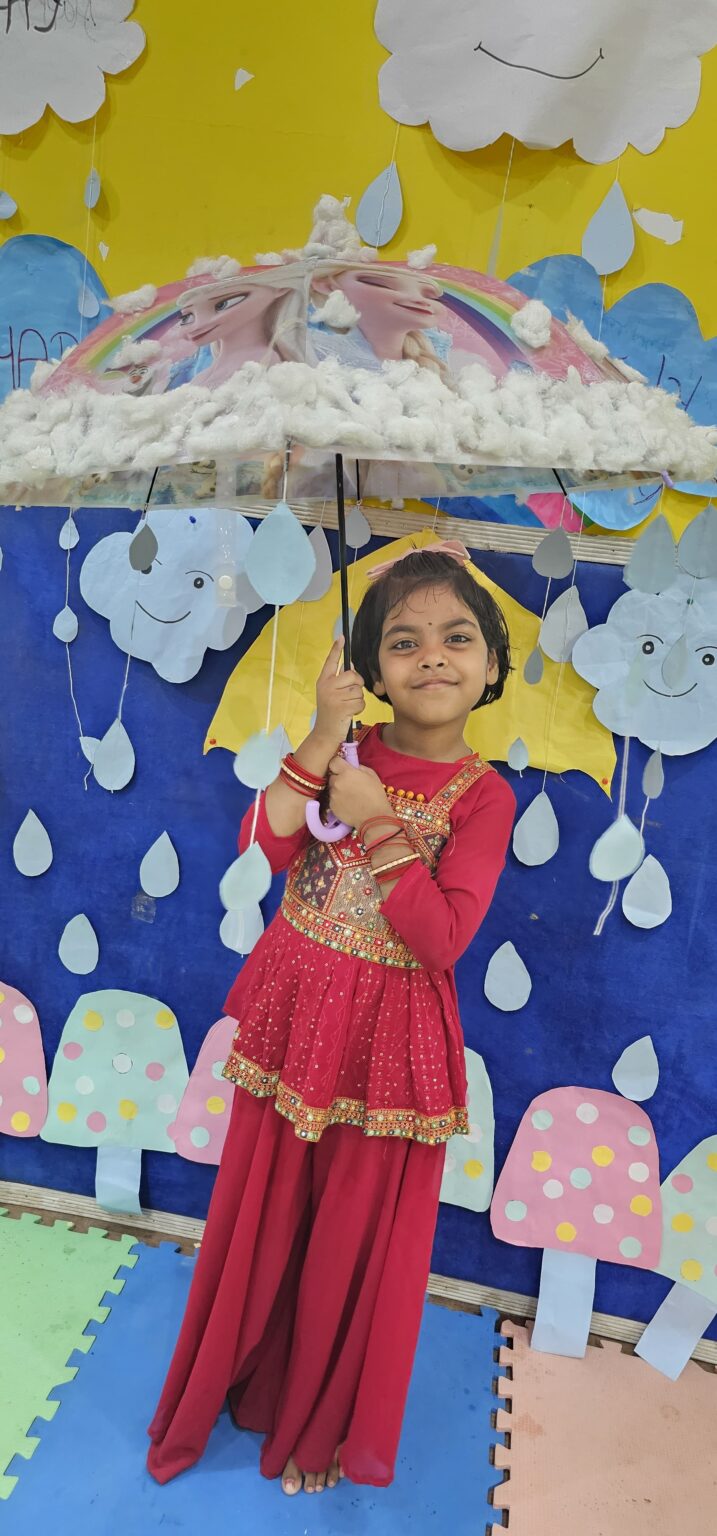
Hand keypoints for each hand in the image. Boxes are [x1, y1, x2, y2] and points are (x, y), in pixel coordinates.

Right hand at [313, 638, 365, 752]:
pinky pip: (360, 702)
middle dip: (357, 684)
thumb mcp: (331, 694)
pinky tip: (349, 713)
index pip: (331, 661)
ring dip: (357, 699)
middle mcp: (327, 686)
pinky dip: (359, 708)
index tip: (342, 636)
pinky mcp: (342, 707)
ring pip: (358, 691)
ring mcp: (334, 697)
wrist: (324, 733)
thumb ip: (339, 681)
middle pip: (352, 676)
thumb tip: (352, 667)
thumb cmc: (331, 712)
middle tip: (349, 695)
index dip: (337, 649)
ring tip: (347, 706)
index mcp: (323, 681)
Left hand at [327, 755, 391, 829]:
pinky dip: (338, 800)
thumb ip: (360, 768)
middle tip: (348, 784)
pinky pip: (332, 799)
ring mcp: (333, 795)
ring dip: (338, 790)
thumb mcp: (372, 775)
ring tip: (349, 796)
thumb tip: (353, 767)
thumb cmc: (376, 795)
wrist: (373, 817)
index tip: (342, 768)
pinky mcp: (331, 806)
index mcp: (347, 772)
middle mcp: (337, 782)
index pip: (334, 762)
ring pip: (332, 788)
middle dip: (338, 778)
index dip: (338, 764)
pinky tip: (347, 804)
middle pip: (332, 776)